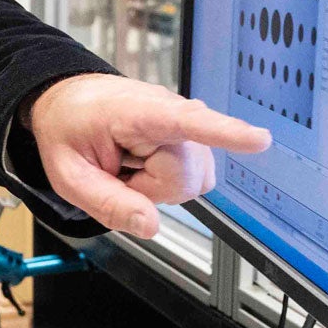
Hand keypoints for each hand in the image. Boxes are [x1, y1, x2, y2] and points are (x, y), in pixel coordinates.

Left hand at [24, 74, 270, 237]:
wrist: (68, 101)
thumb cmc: (69, 128)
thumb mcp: (69, 175)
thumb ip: (107, 203)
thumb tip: (150, 226)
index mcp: (136, 112)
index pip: (188, 122)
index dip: (226, 132)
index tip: (259, 139)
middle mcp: (170, 112)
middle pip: (186, 178)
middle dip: (152, 189)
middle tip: (119, 171)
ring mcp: (183, 124)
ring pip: (193, 182)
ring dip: (159, 186)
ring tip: (129, 164)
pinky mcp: (190, 137)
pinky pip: (192, 178)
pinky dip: (166, 181)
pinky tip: (143, 165)